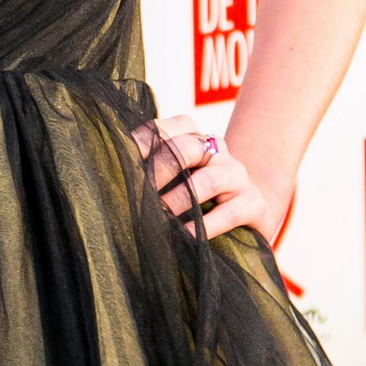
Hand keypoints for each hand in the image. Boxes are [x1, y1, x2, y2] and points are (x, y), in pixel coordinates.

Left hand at [131, 111, 279, 240]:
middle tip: (138, 195)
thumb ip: (152, 173)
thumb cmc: (196, 196)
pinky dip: (206, 226)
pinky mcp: (254, 203)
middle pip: (188, 147)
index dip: (144, 143)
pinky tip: (187, 237)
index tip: (122, 164)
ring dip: (181, 199)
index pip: (168, 128)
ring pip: (210, 179)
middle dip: (160, 171)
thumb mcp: (176, 178)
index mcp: (194, 138)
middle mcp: (217, 150)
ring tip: (160, 218)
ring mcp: (238, 175)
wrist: (248, 212)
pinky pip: (231, 212)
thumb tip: (111, 185)